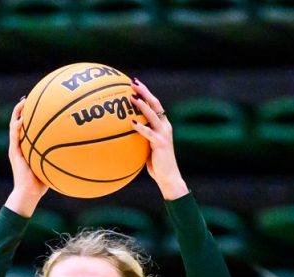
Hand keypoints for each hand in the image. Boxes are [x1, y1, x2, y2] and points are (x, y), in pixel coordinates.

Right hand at [5, 97, 48, 216]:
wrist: (29, 193)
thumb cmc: (42, 183)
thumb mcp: (52, 166)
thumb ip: (60, 157)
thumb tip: (78, 152)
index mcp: (27, 146)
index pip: (27, 128)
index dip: (31, 115)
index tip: (38, 104)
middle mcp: (20, 145)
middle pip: (19, 122)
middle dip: (22, 109)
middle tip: (28, 97)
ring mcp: (15, 148)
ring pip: (13, 126)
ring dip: (17, 113)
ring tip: (23, 102)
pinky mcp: (13, 153)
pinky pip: (14, 137)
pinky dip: (16, 127)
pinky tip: (21, 120)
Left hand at [127, 78, 188, 200]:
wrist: (169, 177)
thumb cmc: (157, 164)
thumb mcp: (147, 147)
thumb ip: (140, 137)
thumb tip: (125, 131)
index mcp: (163, 125)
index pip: (155, 104)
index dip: (146, 93)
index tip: (135, 83)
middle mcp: (165, 126)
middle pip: (155, 104)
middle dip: (144, 92)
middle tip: (133, 82)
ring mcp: (164, 134)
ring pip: (153, 115)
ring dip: (142, 105)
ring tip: (132, 97)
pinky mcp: (160, 144)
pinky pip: (149, 133)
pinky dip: (140, 127)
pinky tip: (131, 122)